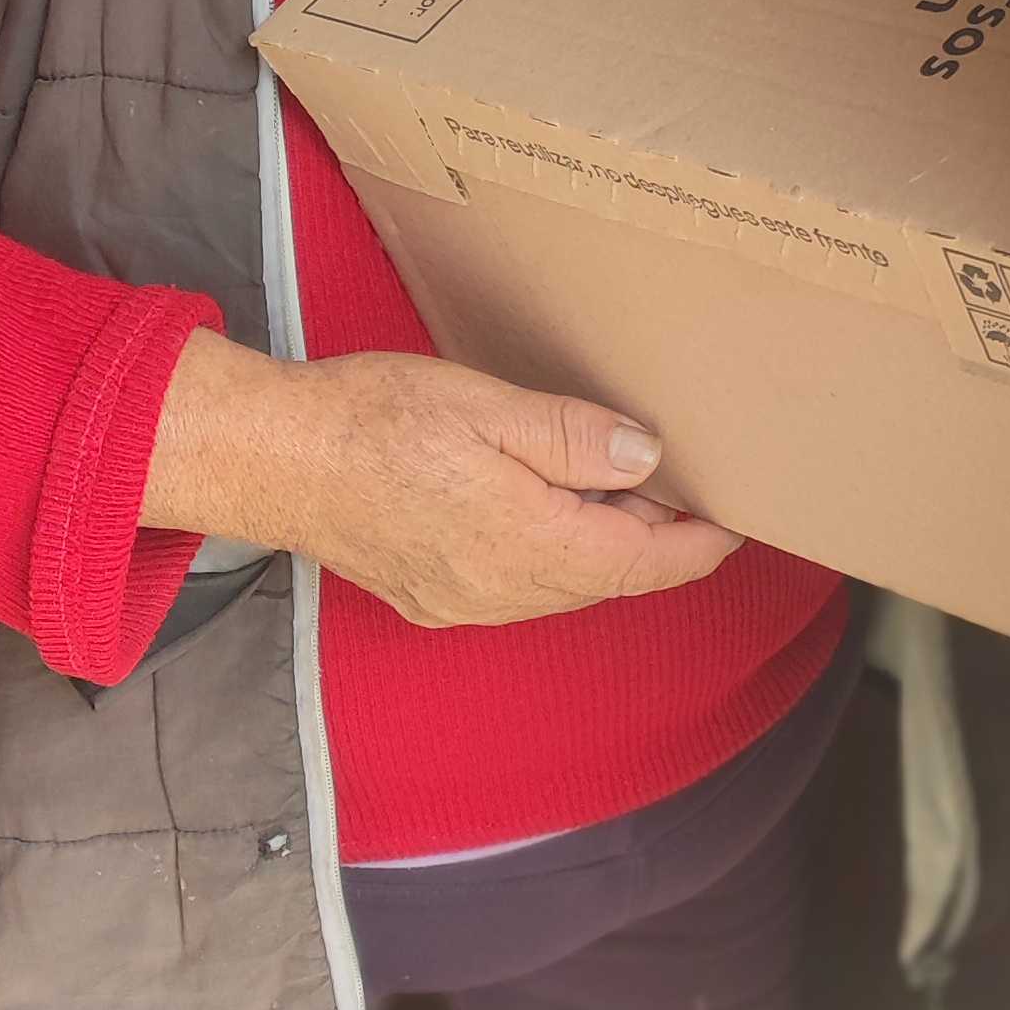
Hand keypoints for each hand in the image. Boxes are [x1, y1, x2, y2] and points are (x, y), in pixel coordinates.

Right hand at [141, 331, 739, 630]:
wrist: (274, 459)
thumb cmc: (373, 421)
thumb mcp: (487, 406)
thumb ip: (574, 438)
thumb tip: (648, 457)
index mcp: (531, 544)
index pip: (645, 564)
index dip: (699, 543)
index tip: (735, 520)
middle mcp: (505, 592)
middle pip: (609, 578)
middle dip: (653, 539)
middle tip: (683, 486)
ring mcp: (466, 603)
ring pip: (565, 587)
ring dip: (601, 547)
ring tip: (618, 490)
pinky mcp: (432, 599)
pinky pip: (519, 589)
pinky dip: (552, 556)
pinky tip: (543, 511)